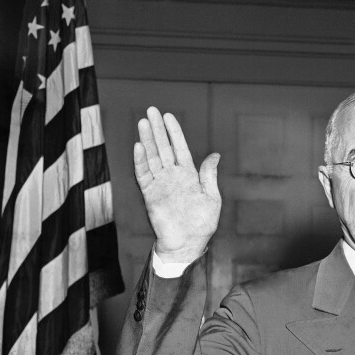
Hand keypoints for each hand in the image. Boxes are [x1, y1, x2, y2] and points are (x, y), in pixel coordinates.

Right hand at [134, 106, 220, 262]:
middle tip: (151, 110)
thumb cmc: (202, 223)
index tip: (168, 116)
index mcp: (188, 175)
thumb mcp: (212, 196)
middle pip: (163, 148)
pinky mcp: (150, 195)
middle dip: (157, 129)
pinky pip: (143, 175)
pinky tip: (139, 147)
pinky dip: (140, 161)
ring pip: (152, 157)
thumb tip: (215, 154)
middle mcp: (173, 176)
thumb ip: (209, 175)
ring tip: (143, 122)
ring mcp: (160, 184)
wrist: (188, 243)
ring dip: (147, 140)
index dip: (174, 132)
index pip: (179, 148)